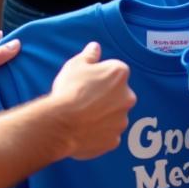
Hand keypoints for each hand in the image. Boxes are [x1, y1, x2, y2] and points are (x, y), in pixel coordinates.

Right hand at [50, 42, 135, 159]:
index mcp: (119, 73)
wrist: (61, 123)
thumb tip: (95, 47)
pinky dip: (99, 133)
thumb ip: (89, 54)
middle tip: (84, 101)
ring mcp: (122, 120)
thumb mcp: (76, 64)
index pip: (114, 72)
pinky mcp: (114, 140)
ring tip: (83, 118)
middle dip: (105, 97)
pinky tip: (84, 131)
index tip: (86, 84)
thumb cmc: (69, 90)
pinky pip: (108, 135)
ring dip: (104, 116)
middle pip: (117, 94)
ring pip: (114, 116)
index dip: (99, 78)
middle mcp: (127, 96)